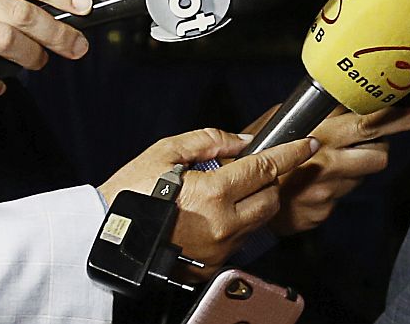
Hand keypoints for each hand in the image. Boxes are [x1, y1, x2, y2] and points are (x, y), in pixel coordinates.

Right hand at [98, 127, 316, 276]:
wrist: (103, 241)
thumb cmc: (129, 196)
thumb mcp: (165, 153)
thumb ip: (210, 142)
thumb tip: (245, 142)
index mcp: (212, 194)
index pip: (267, 169)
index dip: (291, 153)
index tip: (307, 143)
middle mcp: (222, 226)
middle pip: (271, 198)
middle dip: (269, 181)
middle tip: (248, 171)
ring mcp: (218, 250)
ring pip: (258, 221)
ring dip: (254, 203)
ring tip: (225, 193)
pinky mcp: (211, 267)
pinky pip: (240, 241)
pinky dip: (237, 224)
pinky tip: (214, 215)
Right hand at [241, 103, 409, 234]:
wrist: (237, 192)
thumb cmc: (261, 148)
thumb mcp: (285, 119)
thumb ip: (318, 111)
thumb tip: (348, 93)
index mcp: (322, 135)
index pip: (370, 123)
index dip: (398, 116)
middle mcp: (329, 162)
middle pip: (380, 151)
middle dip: (397, 134)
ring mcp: (328, 190)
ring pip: (365, 173)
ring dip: (359, 164)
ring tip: (337, 157)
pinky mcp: (323, 211)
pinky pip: (343, 196)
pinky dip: (337, 187)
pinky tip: (316, 181)